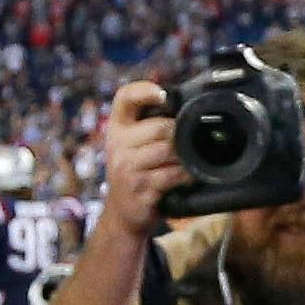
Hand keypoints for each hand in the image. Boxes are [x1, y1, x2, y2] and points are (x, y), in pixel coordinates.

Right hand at [99, 79, 181, 240]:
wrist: (122, 213)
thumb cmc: (135, 172)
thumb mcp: (133, 145)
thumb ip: (150, 124)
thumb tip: (186, 103)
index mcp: (117, 128)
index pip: (125, 97)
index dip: (145, 90)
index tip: (163, 96)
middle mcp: (117, 145)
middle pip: (160, 127)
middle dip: (179, 135)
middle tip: (186, 144)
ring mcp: (126, 169)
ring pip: (168, 151)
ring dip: (185, 157)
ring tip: (187, 162)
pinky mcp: (138, 189)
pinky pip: (171, 175)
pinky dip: (185, 176)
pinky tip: (186, 178)